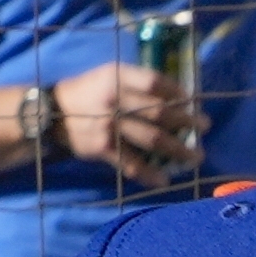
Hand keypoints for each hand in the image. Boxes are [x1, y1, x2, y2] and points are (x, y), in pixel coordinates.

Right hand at [47, 57, 198, 178]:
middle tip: (205, 127)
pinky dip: (151, 174)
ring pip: (153, 139)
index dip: (179, 92)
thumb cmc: (87, 93)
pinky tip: (164, 180)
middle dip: (187, 121)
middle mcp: (115, 99)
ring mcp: (110, 125)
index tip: (195, 101)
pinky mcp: (103, 148)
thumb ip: (136, 83)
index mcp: (117, 77)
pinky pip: (133, 163)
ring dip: (178, 150)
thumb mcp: (108, 76)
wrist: (50, 113)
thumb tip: (177, 96)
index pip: (156, 82)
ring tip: (196, 157)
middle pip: (160, 112)